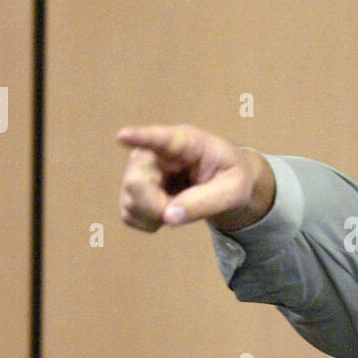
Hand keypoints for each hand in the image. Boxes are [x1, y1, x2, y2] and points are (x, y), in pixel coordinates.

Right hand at [116, 124, 273, 231]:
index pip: (159, 137)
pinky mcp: (133, 189)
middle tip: (184, 210)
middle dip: (157, 206)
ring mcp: (140, 170)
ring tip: (181, 206)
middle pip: (136, 183)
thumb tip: (168, 217)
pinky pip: (128, 215)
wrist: (225, 183)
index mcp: (185, 141)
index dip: (139, 137)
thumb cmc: (232, 177)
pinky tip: (168, 211)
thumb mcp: (234, 190)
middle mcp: (154, 152)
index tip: (123, 136)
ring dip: (155, 216)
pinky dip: (149, 222)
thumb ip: (207, 201)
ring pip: (130, 201)